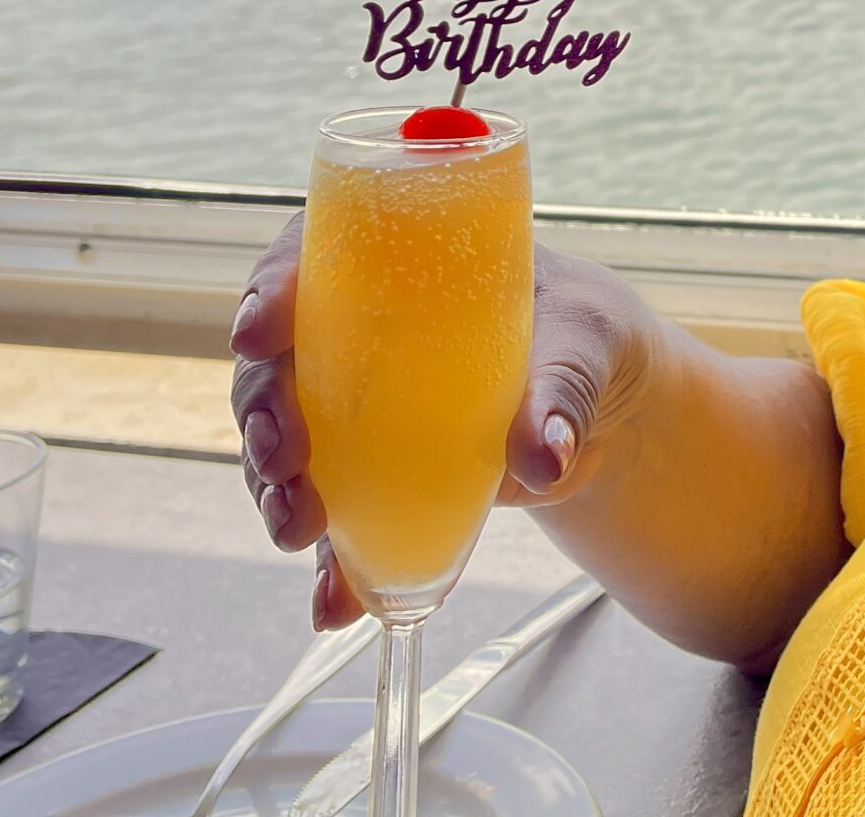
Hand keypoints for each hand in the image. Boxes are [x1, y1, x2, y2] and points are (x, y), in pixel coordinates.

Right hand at [230, 217, 662, 631]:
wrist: (606, 406)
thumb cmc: (584, 336)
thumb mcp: (583, 344)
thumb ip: (561, 394)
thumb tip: (544, 457)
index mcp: (398, 267)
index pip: (310, 259)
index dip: (267, 291)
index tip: (257, 335)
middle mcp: (358, 334)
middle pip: (276, 364)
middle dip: (262, 412)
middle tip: (283, 458)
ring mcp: (358, 411)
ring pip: (286, 445)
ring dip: (275, 491)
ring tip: (298, 531)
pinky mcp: (377, 479)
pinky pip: (336, 519)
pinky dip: (329, 565)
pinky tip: (334, 604)